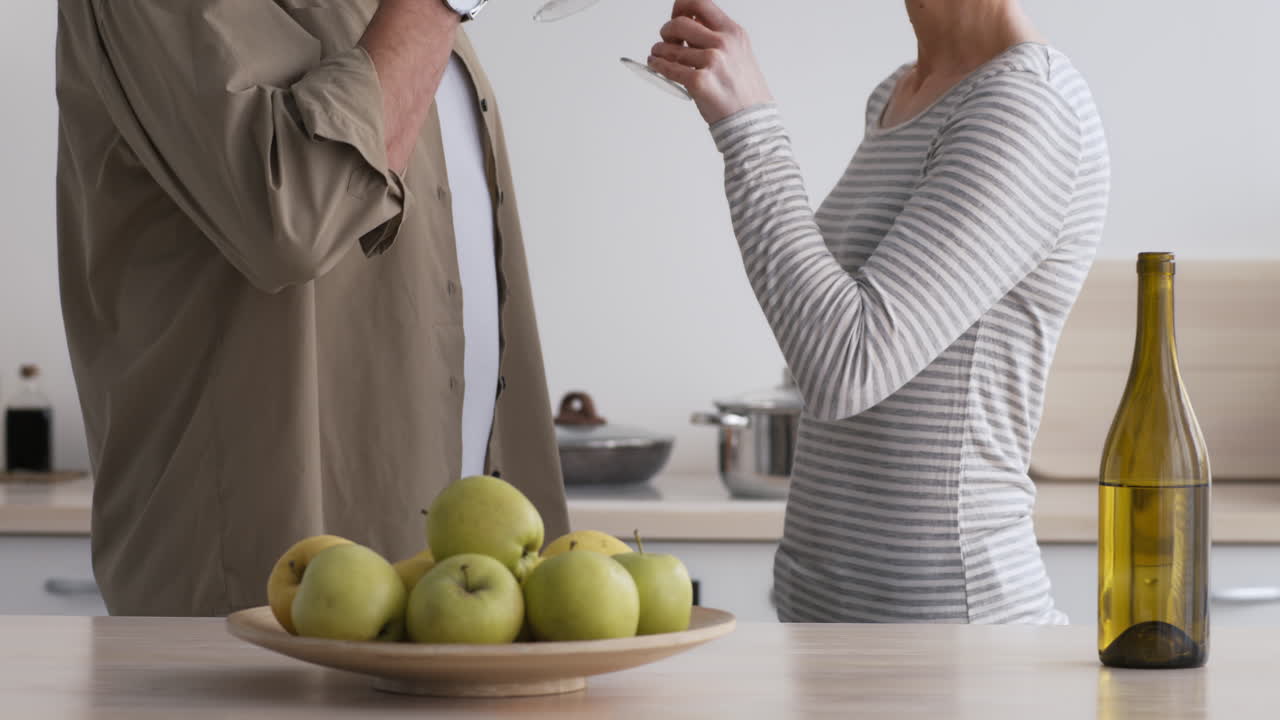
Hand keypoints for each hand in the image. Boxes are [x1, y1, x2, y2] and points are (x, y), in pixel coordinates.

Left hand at [646, 0, 773, 124]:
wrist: (752, 121)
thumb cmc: (744, 91)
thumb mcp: (739, 52)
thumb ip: (716, 36)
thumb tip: (687, 23)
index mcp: (733, 32)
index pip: (700, 3)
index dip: (680, 6)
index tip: (675, 15)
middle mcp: (723, 43)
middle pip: (679, 23)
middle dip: (666, 31)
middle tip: (665, 39)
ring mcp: (712, 61)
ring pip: (669, 48)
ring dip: (658, 51)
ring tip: (658, 55)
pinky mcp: (699, 82)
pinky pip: (669, 69)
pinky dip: (657, 65)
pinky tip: (655, 64)